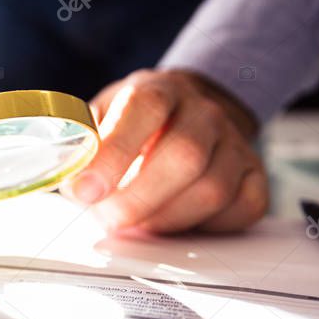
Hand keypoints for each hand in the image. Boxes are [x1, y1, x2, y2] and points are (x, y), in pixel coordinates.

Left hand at [63, 69, 268, 233]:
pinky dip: (202, 227)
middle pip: (185, 156)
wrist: (186, 113)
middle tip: (106, 219)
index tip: (84, 191)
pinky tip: (171, 221)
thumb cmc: (131, 125)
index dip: (113, 153)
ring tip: (132, 223)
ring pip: (211, 190)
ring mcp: (235, 144)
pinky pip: (241, 210)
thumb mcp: (98, 120)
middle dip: (137, 200)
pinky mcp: (255, 176)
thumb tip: (64, 176)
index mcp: (158, 90)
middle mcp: (204, 112)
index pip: (145, 109)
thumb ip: (79, 145)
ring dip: (164, 219)